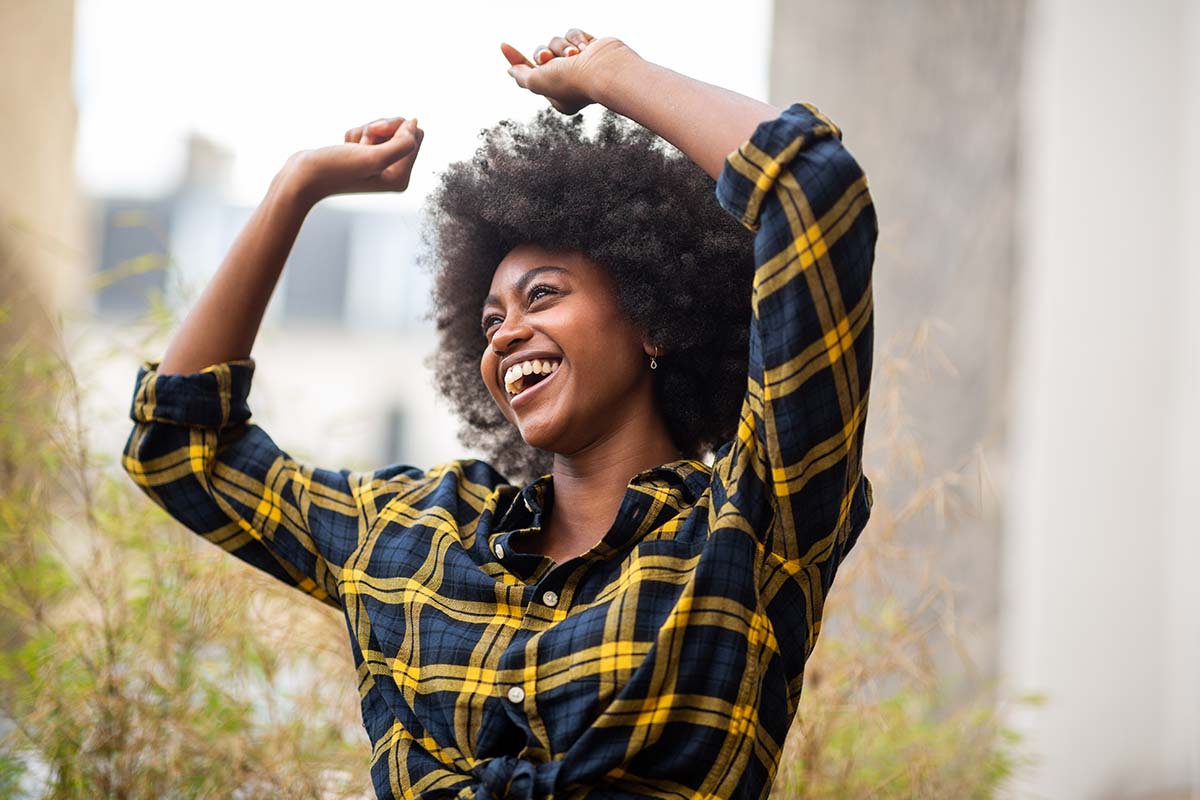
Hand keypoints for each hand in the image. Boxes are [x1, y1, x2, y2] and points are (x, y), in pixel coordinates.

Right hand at [284, 116, 423, 203]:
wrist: (302, 177)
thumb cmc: (335, 170)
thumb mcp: (373, 157)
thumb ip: (402, 144)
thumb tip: (415, 124)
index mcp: (401, 178)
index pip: (416, 135)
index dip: (394, 127)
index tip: (372, 137)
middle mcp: (393, 173)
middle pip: (402, 130)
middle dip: (379, 128)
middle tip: (362, 142)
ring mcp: (379, 165)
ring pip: (383, 128)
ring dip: (364, 131)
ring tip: (350, 147)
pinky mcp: (364, 156)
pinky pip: (367, 132)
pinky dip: (353, 135)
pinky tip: (344, 148)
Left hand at [501, 29, 637, 114]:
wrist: (606, 70)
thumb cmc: (572, 81)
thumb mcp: (537, 82)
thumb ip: (521, 76)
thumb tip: (511, 71)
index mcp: (556, 95)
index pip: (530, 74)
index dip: (516, 60)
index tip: (503, 45)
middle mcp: (568, 80)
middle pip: (542, 55)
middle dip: (542, 53)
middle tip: (547, 58)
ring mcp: (580, 64)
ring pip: (557, 43)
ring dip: (562, 47)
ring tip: (574, 56)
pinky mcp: (591, 48)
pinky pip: (573, 34)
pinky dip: (577, 39)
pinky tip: (586, 48)